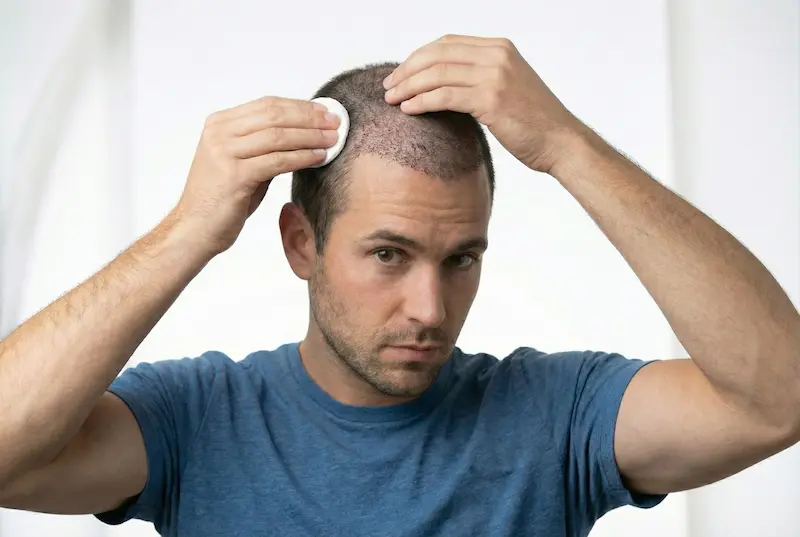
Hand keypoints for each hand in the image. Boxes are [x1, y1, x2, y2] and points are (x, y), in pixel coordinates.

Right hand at [173, 96, 339, 254]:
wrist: (194, 230)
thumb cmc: (222, 200)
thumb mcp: (242, 163)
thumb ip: (264, 146)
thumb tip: (303, 134)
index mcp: (220, 124)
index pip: (267, 105)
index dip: (299, 106)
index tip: (324, 111)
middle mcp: (220, 133)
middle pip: (274, 115)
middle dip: (309, 118)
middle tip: (335, 122)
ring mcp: (224, 152)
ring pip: (277, 136)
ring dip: (310, 136)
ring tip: (333, 140)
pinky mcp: (234, 175)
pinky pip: (277, 160)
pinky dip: (301, 157)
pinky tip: (319, 157)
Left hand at [383, 34, 583, 173]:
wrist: (561, 142)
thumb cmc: (534, 122)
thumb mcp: (508, 87)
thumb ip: (479, 78)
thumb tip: (441, 84)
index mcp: (500, 47)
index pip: (447, 43)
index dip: (418, 56)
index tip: (401, 73)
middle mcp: (497, 55)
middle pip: (437, 55)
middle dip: (407, 70)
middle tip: (389, 87)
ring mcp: (495, 75)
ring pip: (437, 74)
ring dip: (409, 87)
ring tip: (392, 100)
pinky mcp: (491, 99)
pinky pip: (444, 96)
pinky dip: (421, 102)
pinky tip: (409, 110)